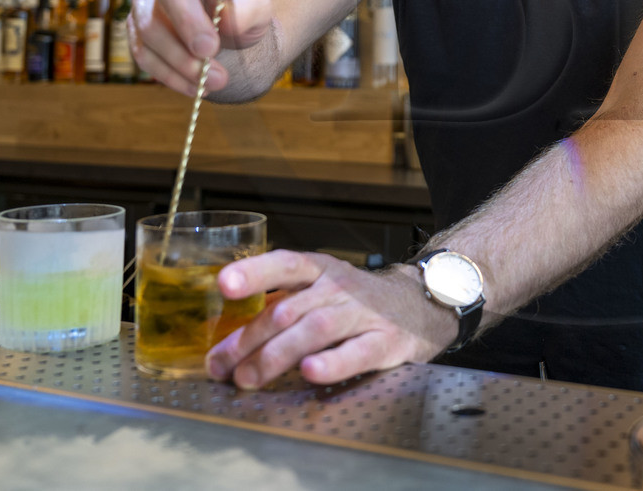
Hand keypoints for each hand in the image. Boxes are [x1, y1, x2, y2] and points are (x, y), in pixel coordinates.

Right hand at [130, 0, 273, 95]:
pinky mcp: (135, 26)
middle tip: (211, 50)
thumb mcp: (259, 8)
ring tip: (216, 79)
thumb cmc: (241, 9)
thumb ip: (250, 10)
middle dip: (186, 19)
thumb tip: (224, 21)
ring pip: (149, 23)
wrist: (224, 29)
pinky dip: (169, 74)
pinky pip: (143, 52)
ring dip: (180, 57)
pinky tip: (195, 87)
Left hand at [205, 250, 458, 389]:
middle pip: (289, 309)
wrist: (421, 304)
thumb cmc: (358, 302)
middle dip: (249, 340)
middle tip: (221, 367)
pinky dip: (333, 363)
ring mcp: (364, 314)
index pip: (285, 264)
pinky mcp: (386, 342)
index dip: (254, 273)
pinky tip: (311, 371)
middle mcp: (339, 288)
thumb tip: (225, 345)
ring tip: (248, 378)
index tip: (224, 284)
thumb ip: (280, 308)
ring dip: (277, 354)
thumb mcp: (321, 290)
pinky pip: (358, 352)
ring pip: (316, 329)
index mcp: (320, 271)